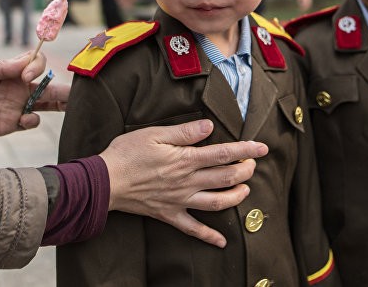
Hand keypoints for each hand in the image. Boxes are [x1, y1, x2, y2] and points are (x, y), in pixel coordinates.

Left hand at [0, 52, 68, 137]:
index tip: (26, 74)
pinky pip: (30, 122)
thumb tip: (27, 63)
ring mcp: (16, 106)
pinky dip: (33, 121)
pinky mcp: (10, 124)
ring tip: (69, 106)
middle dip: (65, 88)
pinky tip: (26, 119)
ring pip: (47, 104)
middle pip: (49, 85)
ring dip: (59, 105)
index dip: (37, 67)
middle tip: (79, 93)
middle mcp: (18, 87)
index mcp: (11, 71)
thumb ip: (2, 67)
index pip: (37, 63)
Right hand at [99, 119, 268, 247]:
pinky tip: (222, 241)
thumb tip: (209, 126)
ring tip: (245, 190)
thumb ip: (184, 132)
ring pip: (217, 203)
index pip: (223, 154)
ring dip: (236, 197)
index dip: (245, 150)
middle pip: (226, 178)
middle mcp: (187, 182)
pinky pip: (193, 229)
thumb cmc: (127, 153)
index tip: (262, 147)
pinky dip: (209, 236)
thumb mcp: (154, 134)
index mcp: (185, 160)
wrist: (104, 182)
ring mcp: (180, 201)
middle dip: (246, 171)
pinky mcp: (169, 214)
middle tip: (253, 164)